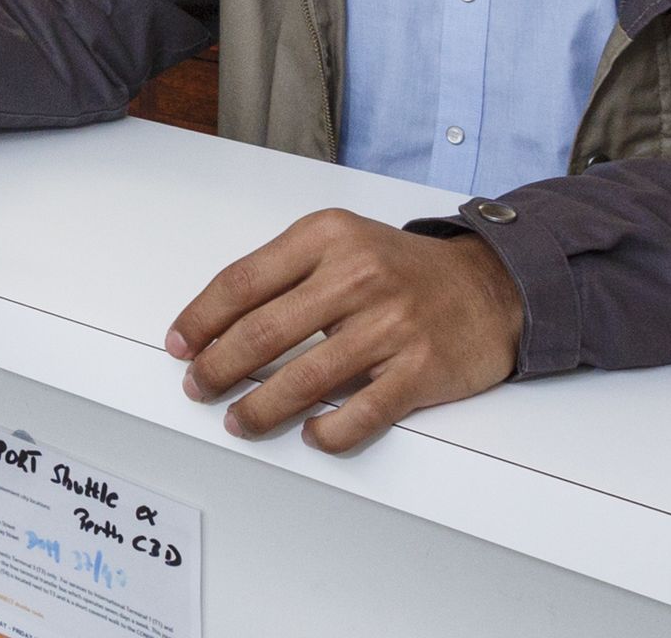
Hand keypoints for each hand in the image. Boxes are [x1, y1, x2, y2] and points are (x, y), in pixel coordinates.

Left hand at [166, 211, 522, 452]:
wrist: (490, 287)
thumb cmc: (402, 270)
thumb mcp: (342, 243)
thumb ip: (286, 272)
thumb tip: (219, 323)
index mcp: (327, 237)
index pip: (243, 281)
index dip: (202, 319)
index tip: (180, 344)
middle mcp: (357, 275)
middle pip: (264, 331)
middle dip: (219, 366)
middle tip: (197, 387)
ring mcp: (391, 324)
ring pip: (305, 378)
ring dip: (260, 408)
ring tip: (237, 421)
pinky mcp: (421, 369)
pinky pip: (362, 413)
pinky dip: (328, 431)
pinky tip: (311, 434)